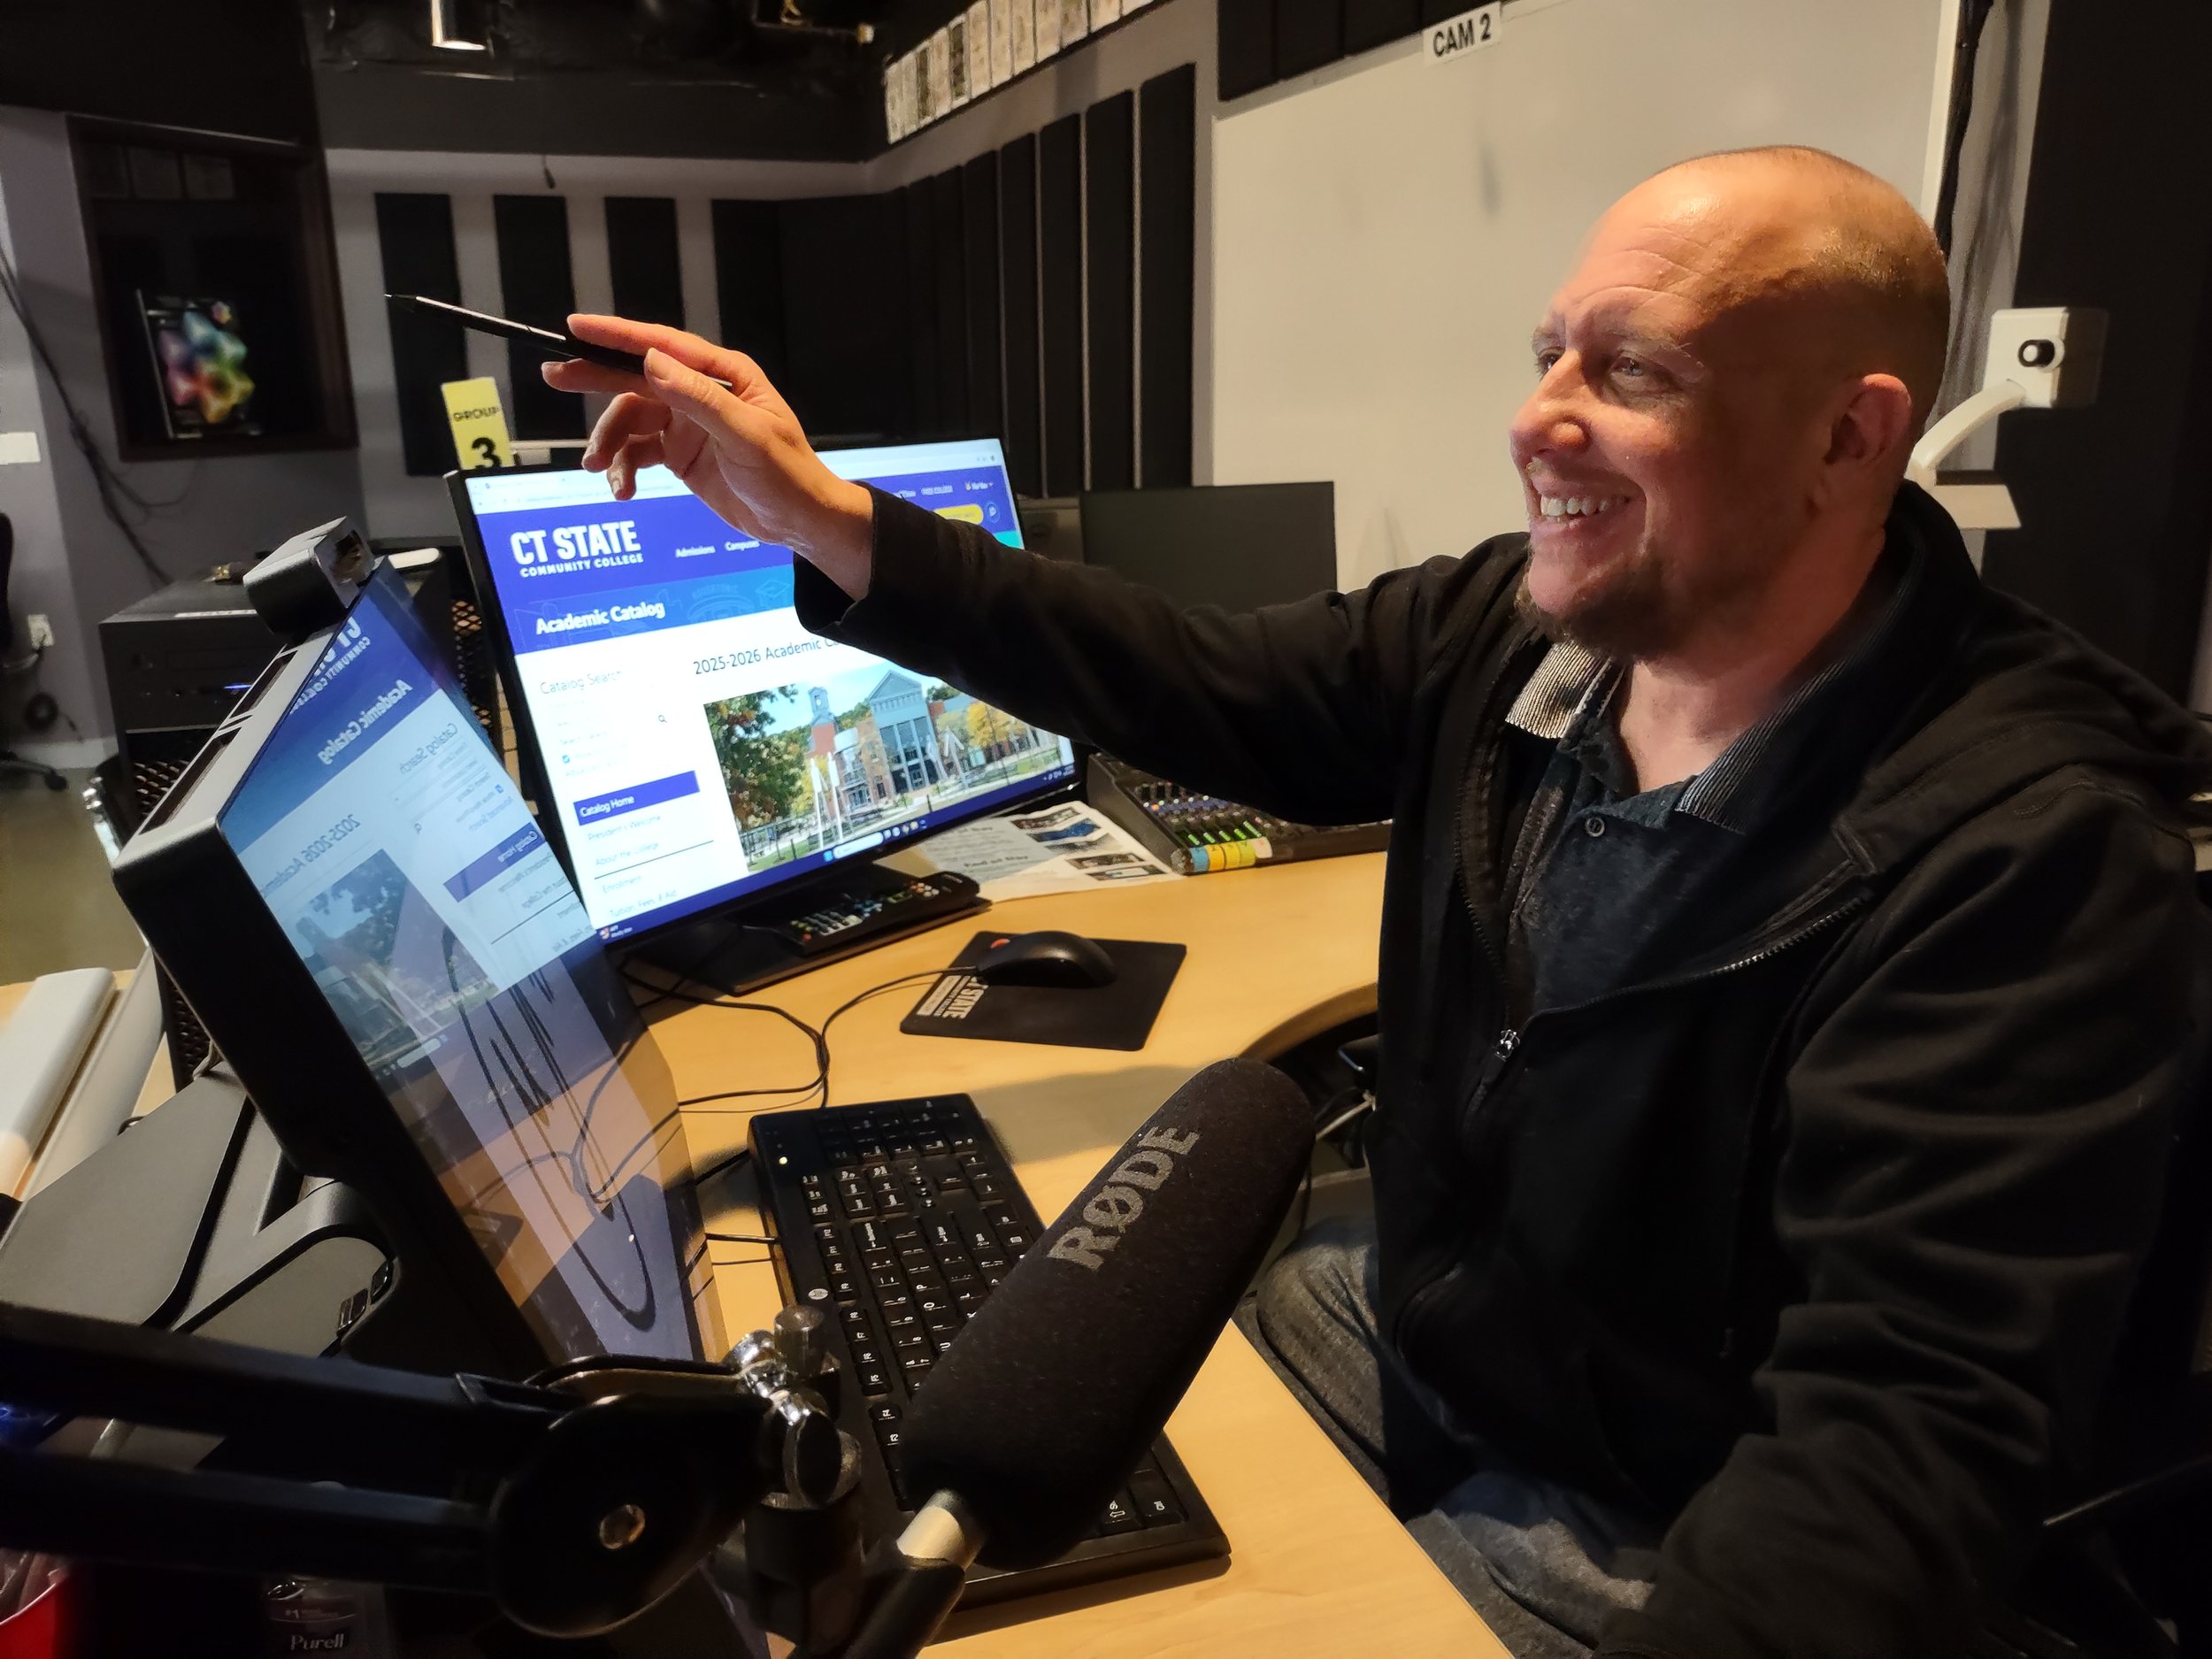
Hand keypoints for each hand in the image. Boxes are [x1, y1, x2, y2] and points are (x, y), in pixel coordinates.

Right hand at [543, 316, 874, 597]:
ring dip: (609, 441)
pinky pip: (638, 452)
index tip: (577, 327)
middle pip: (636, 376)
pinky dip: (624, 469)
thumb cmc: (787, 474)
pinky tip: (622, 490)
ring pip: (631, 419)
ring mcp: (687, 423)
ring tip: (598, 466)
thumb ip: (699, 399)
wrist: (798, 522)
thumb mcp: (746, 435)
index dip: (618, 335)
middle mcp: (700, 392)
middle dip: (595, 377)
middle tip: (554, 376)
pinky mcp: (679, 454)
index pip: (663, 345)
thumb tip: (652, 363)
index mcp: (723, 375)